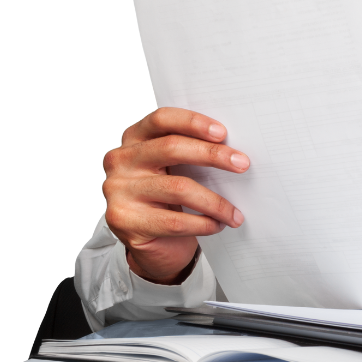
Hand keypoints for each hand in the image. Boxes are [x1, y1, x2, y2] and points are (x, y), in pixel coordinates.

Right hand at [102, 108, 249, 283]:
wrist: (151, 242)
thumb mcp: (174, 169)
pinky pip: (174, 221)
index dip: (192, 122)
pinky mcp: (124, 220)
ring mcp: (118, 190)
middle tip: (242, 164)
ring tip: (235, 212)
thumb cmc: (169, 198)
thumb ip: (190, 153)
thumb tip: (233, 149)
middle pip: (170, 148)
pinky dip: (203, 223)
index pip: (161, 119)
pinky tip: (218, 225)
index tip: (222, 133)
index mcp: (134, 138)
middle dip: (212, 155)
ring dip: (215, 202)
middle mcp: (120, 160)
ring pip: (178, 188)